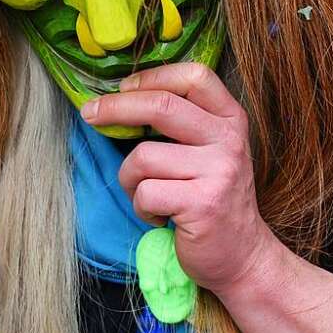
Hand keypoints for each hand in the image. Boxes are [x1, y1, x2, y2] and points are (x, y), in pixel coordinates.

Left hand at [81, 63, 283, 294]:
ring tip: (145, 195)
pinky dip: (141, 208)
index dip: (153, 77)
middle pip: (161, 106)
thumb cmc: (212, 198)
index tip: (124, 87)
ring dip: (129, 179)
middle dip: (115, 107)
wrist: (243, 256)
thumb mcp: (210, 150)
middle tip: (90, 114)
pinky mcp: (203, 204)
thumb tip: (123, 96)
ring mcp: (218, 172)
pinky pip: (145, 193)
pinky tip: (159, 216)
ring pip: (143, 157)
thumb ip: (183, 122)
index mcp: (230, 120)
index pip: (194, 76)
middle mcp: (228, 140)